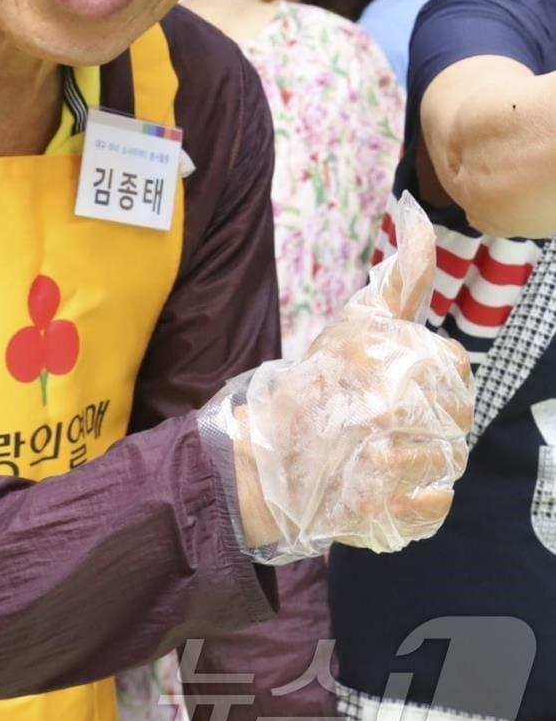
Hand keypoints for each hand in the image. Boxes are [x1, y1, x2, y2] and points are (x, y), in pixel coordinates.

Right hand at [214, 193, 472, 560]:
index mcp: (383, 354)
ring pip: (452, 459)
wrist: (261, 462)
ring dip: (424, 459)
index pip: (454, 363)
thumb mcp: (357, 320)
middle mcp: (386, 404)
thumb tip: (416, 210)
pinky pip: (439, 504)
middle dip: (431, 418)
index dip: (431, 374)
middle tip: (385, 421)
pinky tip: (385, 486)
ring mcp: (385, 461)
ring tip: (381, 452)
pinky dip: (418, 500)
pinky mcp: (384, 510)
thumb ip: (402, 274)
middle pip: (459, 414)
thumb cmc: (315, 385)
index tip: (395, 382)